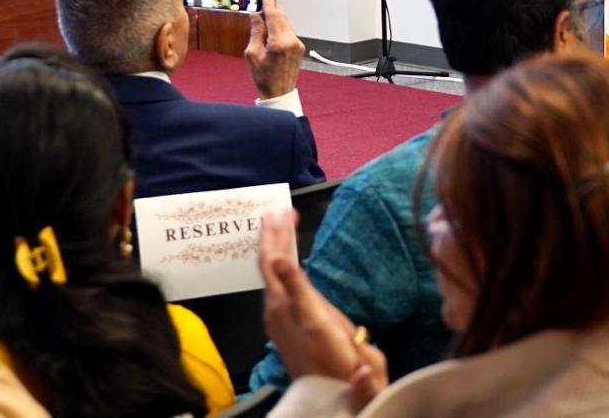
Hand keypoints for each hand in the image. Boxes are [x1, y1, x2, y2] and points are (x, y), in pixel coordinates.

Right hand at [245, 0, 305, 98]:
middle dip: (270, 12)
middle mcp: (291, 41)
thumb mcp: (252, 54)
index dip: (269, 2)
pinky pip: (288, 33)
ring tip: (262, 33)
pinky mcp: (299, 47)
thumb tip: (256, 15)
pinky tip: (270, 41)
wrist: (279, 92)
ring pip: (285, 25)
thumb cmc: (263, 77)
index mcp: (278, 43)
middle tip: (258, 10)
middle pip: (281, 18)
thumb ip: (256, 32)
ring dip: (274, 23)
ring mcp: (297, 44)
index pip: (274, 15)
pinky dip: (279, 31)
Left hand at [261, 210, 388, 403]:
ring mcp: (278, 319)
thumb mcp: (327, 326)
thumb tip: (282, 262)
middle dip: (273, 235)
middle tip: (278, 210)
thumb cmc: (339, 365)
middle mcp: (278, 311)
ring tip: (282, 226)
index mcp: (289, 306)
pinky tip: (287, 260)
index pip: (276, 263)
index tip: (281, 212)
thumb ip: (300, 288)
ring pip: (271, 275)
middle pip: (269, 266)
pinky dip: (281, 266)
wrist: (330, 399)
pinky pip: (276, 286)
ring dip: (275, 248)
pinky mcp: (283, 325)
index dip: (277, 236)